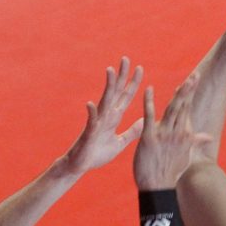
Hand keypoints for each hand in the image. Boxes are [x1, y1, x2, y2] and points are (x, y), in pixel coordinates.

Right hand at [61, 57, 143, 174]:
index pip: (125, 97)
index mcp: (114, 118)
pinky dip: (91, 113)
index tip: (140, 68)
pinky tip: (91, 104)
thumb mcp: (120, 142)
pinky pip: (90, 122)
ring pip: (104, 102)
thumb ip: (132, 132)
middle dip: (121, 76)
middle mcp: (106, 116)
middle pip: (115, 93)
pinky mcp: (89, 134)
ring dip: (108, 87)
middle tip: (126, 58)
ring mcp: (97, 123)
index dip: (133, 83)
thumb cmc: (97, 154)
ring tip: (110, 71)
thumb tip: (145, 121)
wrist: (80, 166)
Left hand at [133, 76, 210, 190]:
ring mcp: (164, 135)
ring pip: (172, 109)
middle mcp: (176, 133)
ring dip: (177, 94)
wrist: (158, 186)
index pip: (187, 109)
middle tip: (196, 74)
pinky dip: (149, 103)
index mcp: (183, 134)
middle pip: (183, 106)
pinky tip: (148, 90)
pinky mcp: (150, 138)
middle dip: (190, 90)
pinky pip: (149, 117)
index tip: (194, 80)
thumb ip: (195, 141)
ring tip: (183, 81)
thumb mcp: (185, 155)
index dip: (189, 94)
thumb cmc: (171, 171)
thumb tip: (208, 137)